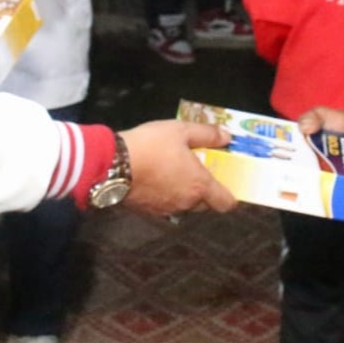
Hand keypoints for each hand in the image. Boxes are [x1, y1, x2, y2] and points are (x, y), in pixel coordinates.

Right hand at [119, 120, 236, 215]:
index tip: (227, 182)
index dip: (231, 196)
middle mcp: (186, 203)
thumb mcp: (181, 130)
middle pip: (207, 205)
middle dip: (207, 191)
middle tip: (199, 171)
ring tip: (176, 173)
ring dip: (186, 194)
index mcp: (199, 185)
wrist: (112, 165)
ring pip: (186, 207)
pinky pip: (167, 207)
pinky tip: (158, 179)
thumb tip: (227, 138)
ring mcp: (167, 210)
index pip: (226, 203)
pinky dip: (168, 196)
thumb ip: (207, 134)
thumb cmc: (150, 145)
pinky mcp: (149, 212)